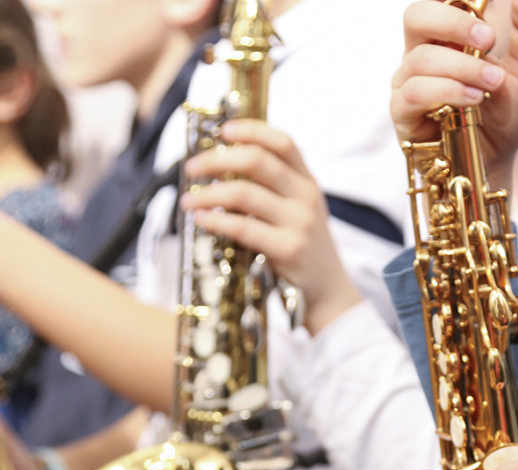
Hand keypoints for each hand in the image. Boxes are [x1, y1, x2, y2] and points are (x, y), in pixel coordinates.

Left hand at [180, 119, 362, 334]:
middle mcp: (306, 196)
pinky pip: (244, 228)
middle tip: (192, 167)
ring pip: (245, 193)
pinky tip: (202, 218)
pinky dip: (217, 220)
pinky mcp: (289, 249)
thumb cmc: (303, 248)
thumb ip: (274, 189)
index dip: (252, 131)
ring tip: (188, 198)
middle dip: (218, 159)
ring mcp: (300, 222)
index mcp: (308, 182)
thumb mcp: (299, 211)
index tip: (223, 131)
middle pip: (258, 161)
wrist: (329, 292)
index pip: (283, 142)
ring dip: (209, 192)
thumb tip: (223, 169)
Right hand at [392, 0, 517, 186]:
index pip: (436, 2)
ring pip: (420, 58)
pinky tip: (473, 99)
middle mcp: (422, 54)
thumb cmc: (503, 117)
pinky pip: (414, 92)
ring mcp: (408, 83)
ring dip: (461, 67)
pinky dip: (447, 91)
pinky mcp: (402, 113)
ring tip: (492, 82)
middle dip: (453, 21)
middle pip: (415, 15)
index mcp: (447, 37)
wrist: (496, 163)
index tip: (482, 2)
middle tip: (488, 37)